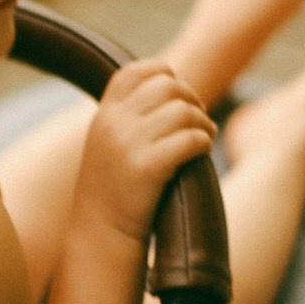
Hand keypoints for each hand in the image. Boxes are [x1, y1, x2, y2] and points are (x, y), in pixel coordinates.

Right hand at [73, 61, 216, 242]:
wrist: (100, 233)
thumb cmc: (113, 187)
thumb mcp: (108, 142)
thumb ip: (129, 114)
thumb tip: (172, 84)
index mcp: (104, 113)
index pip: (137, 71)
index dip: (164, 74)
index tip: (177, 96)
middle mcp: (113, 123)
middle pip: (167, 85)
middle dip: (191, 99)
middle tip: (198, 119)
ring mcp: (128, 144)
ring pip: (183, 111)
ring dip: (202, 122)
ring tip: (204, 136)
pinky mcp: (147, 168)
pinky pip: (190, 139)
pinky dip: (203, 143)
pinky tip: (201, 152)